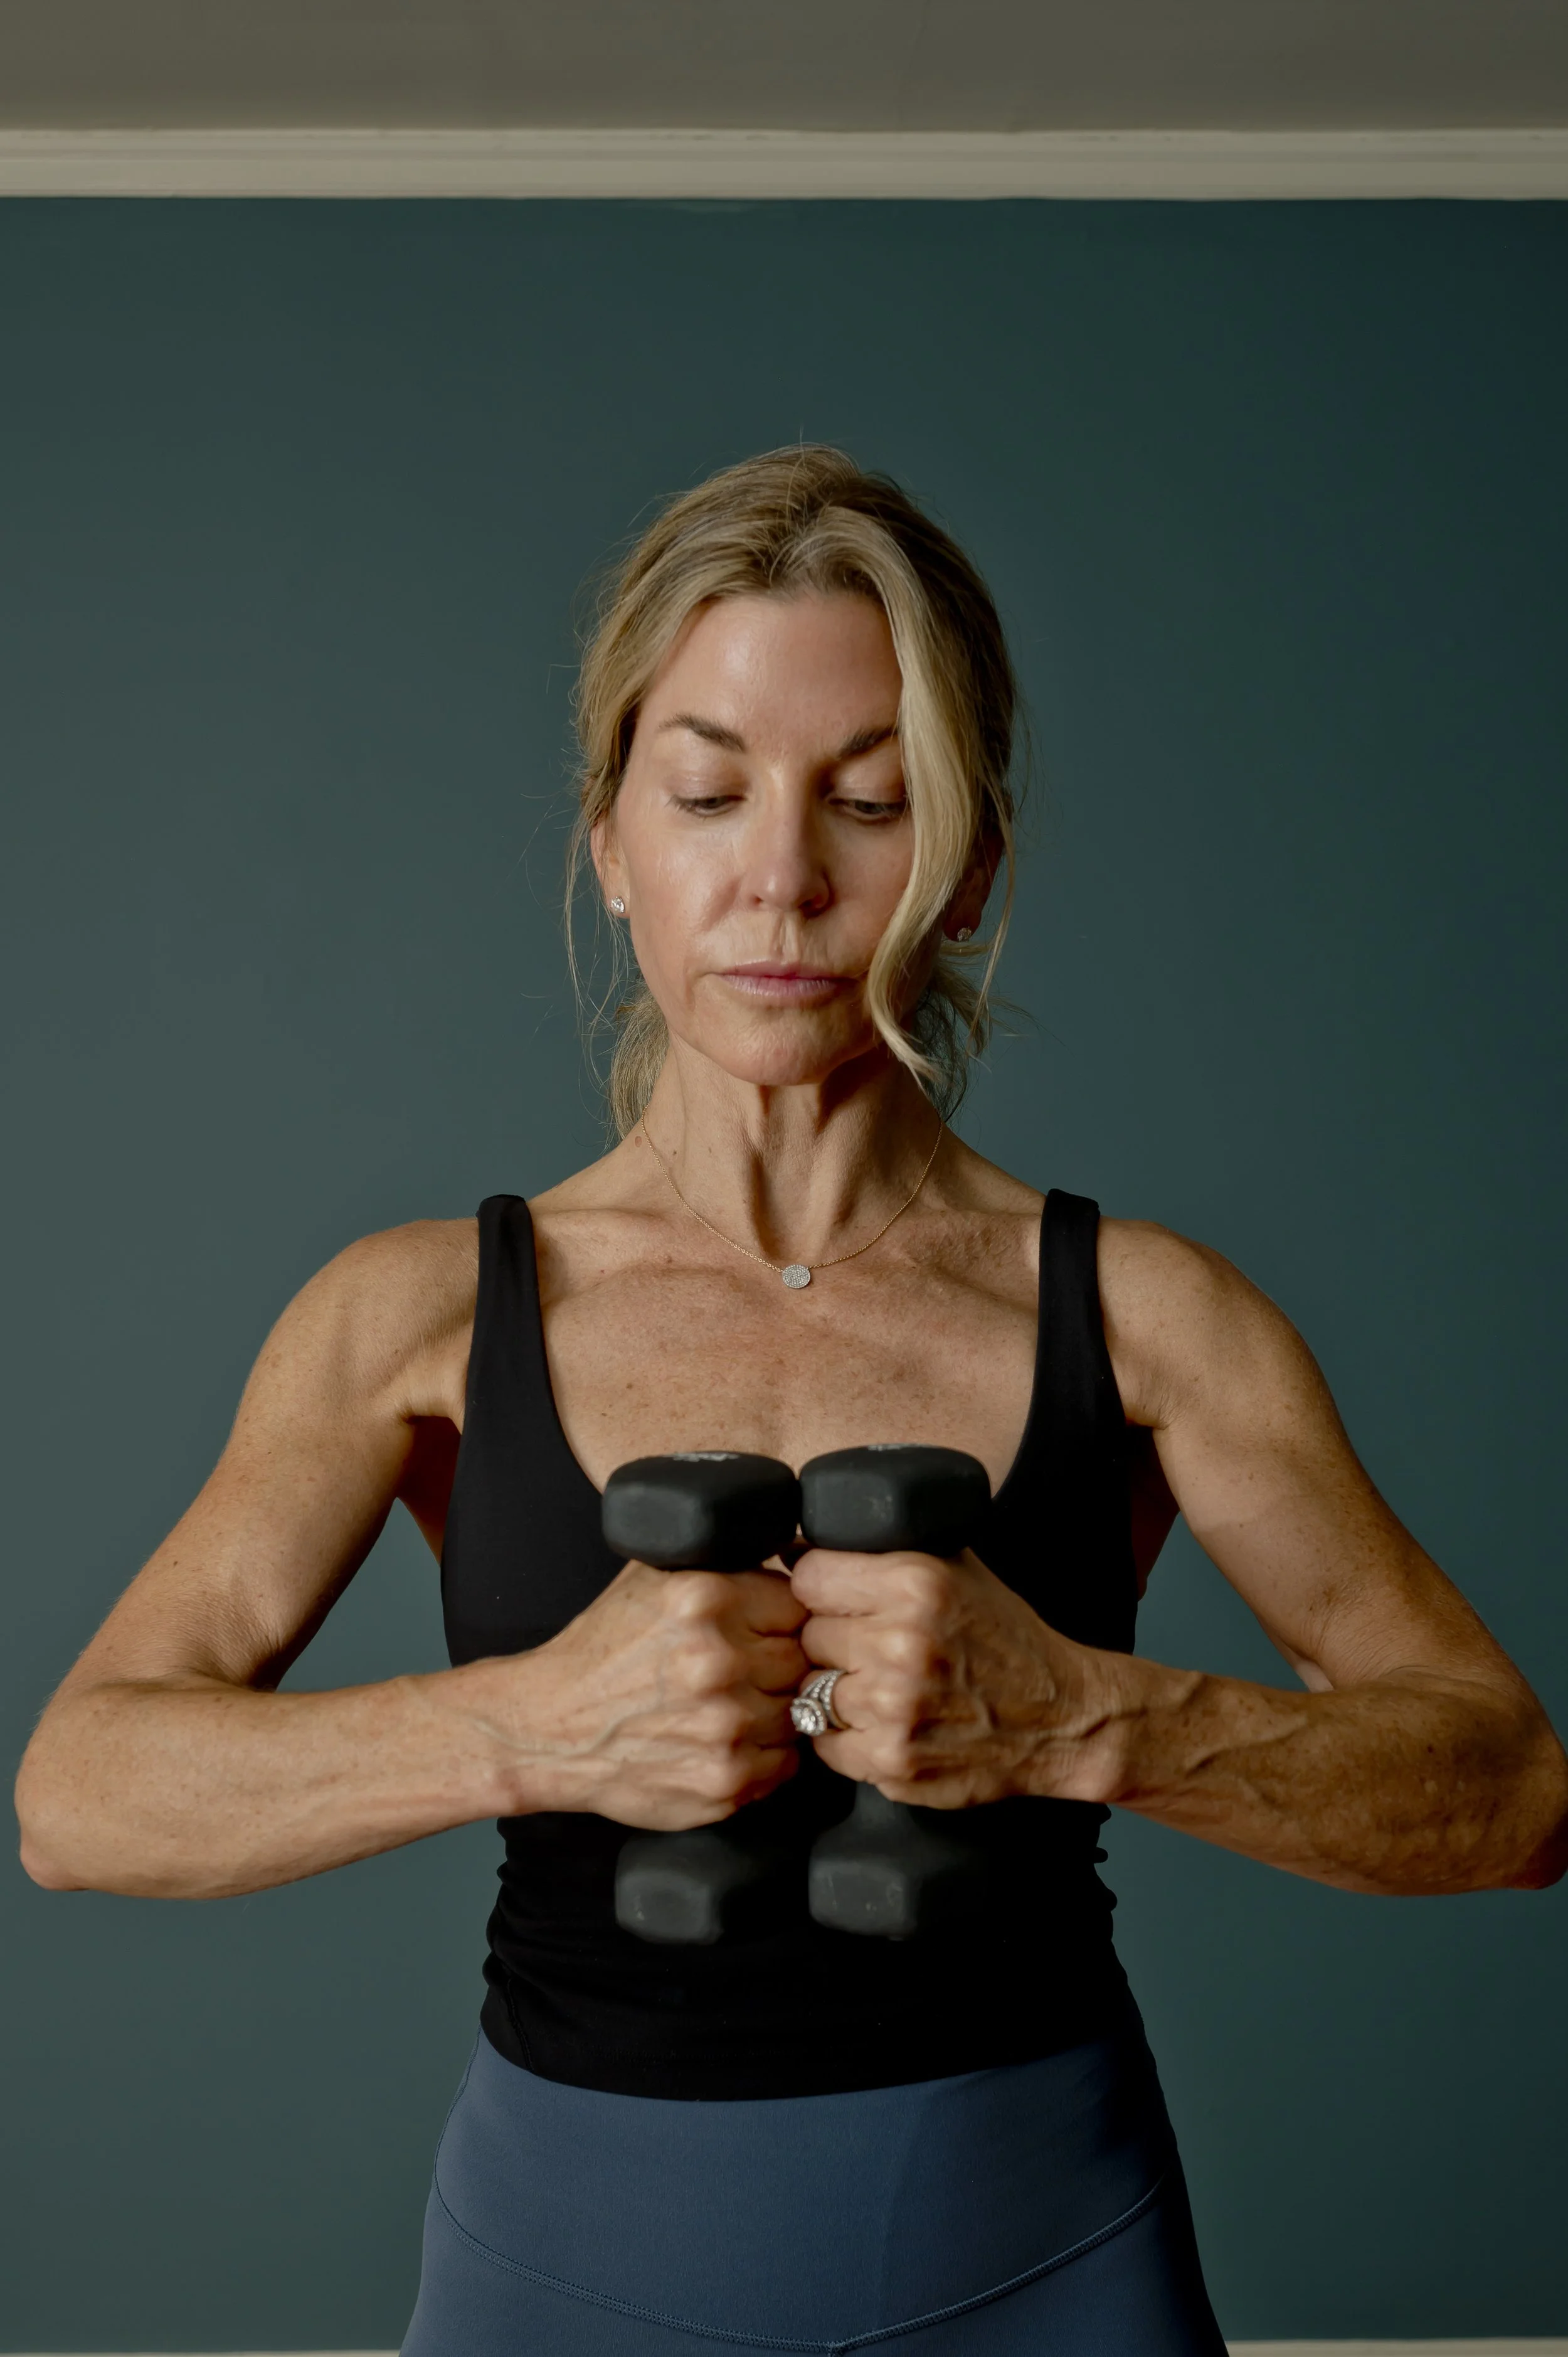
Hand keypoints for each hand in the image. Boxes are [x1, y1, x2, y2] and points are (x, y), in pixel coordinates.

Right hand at [493, 1561, 809, 1829]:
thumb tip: (792, 1559)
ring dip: (772, 1711)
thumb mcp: (652, 1578)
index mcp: (705, 1598)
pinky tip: (723, 1742)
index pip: (797, 1603)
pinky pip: (785, 1763)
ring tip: (727, 1708)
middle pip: (802, 1659)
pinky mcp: (725, 1781)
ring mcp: (725, 1727)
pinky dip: (764, 1755)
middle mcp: (719, 1662)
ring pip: (799, 1712)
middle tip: (740, 1673)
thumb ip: (721, 1562)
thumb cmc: (603, 1652)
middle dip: (775, 1665)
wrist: (550, 1728)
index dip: (778, 1618)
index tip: (758, 1631)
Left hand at [790, 1545, 1102, 1807]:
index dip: (821, 1588)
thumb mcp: (955, 1568)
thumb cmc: (1004, 1637)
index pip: (808, 1576)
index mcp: (914, 1583)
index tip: (837, 1599)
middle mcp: (900, 1643)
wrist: (1062, 1717)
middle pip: (807, 1635)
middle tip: (870, 1648)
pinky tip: (884, 1723)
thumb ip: (883, 1551)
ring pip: (810, 1690)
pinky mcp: (892, 1763)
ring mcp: (894, 1709)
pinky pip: (824, 1744)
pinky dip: (845, 1737)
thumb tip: (796, 1546)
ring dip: (838, 1690)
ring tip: (881, 1687)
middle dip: (833, 1640)